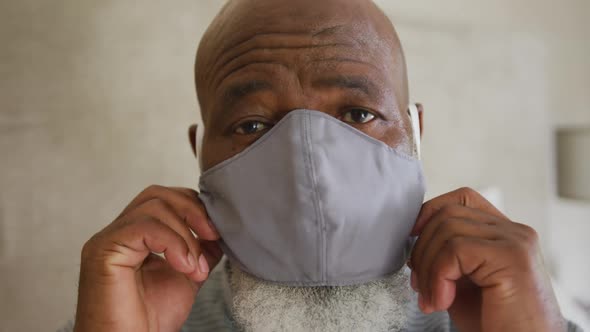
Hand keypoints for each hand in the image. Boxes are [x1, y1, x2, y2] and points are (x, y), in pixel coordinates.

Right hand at [74, 186, 221, 331]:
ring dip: (185, 236)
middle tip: (213, 237)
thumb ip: (199, 249)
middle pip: (158, 194)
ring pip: (153, 207)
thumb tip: (218, 229)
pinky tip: (183, 266)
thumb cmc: (151, 319)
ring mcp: (108, 239)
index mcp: (135, 235)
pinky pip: (141, 226)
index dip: (195, 208)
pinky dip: (171, 242)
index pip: (166, 199)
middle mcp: (119, 232)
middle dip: (193, 211)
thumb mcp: (187, 275)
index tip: (217, 233)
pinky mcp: (102, 250)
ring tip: (195, 268)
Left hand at [409, 187, 564, 331]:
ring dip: (428, 268)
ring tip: (432, 299)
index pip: (461, 198)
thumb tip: (412, 234)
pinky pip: (455, 250)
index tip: (411, 237)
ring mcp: (516, 240)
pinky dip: (438, 276)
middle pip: (448, 213)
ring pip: (447, 229)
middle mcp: (514, 231)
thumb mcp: (462, 280)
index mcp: (504, 233)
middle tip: (419, 286)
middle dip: (422, 249)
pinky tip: (442, 301)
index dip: (430, 211)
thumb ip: (447, 253)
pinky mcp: (512, 256)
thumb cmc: (493, 323)